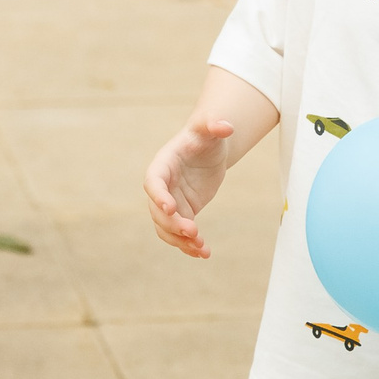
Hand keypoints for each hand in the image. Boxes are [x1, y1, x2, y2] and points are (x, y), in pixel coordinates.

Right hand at [144, 115, 236, 257]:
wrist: (209, 149)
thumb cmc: (205, 135)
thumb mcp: (209, 127)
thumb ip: (214, 124)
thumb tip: (225, 126)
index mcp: (163, 164)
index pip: (153, 182)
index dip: (158, 196)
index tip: (171, 208)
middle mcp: (163, 186)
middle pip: (158, 211)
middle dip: (173, 224)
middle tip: (194, 232)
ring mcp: (171, 202)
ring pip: (166, 228)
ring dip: (180, 241)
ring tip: (201, 248)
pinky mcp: (184, 213)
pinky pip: (180, 233)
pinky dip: (189, 245)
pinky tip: (203, 253)